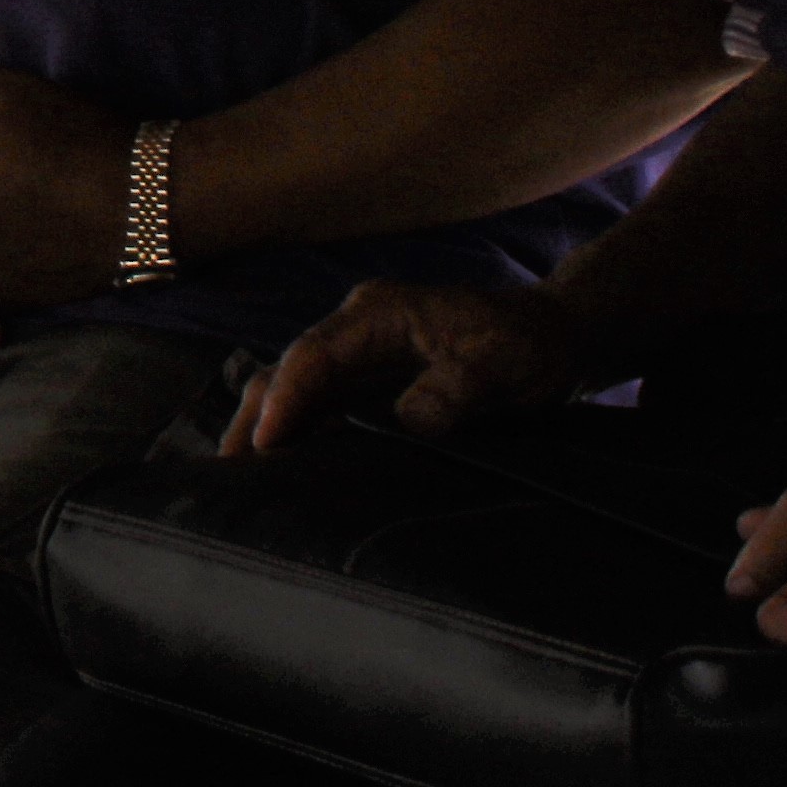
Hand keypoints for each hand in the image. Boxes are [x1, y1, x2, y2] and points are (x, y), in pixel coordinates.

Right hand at [237, 280, 587, 451]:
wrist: (556, 336)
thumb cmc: (528, 344)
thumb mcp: (499, 363)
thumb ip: (452, 389)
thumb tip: (407, 423)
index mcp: (377, 314)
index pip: (313, 355)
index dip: (285, 398)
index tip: (267, 442)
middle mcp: (356, 329)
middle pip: (288, 370)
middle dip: (256, 415)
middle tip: (230, 468)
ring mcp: (361, 354)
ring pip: (298, 387)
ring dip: (271, 425)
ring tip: (244, 472)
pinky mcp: (372, 379)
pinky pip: (322, 403)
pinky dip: (299, 430)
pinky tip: (289, 462)